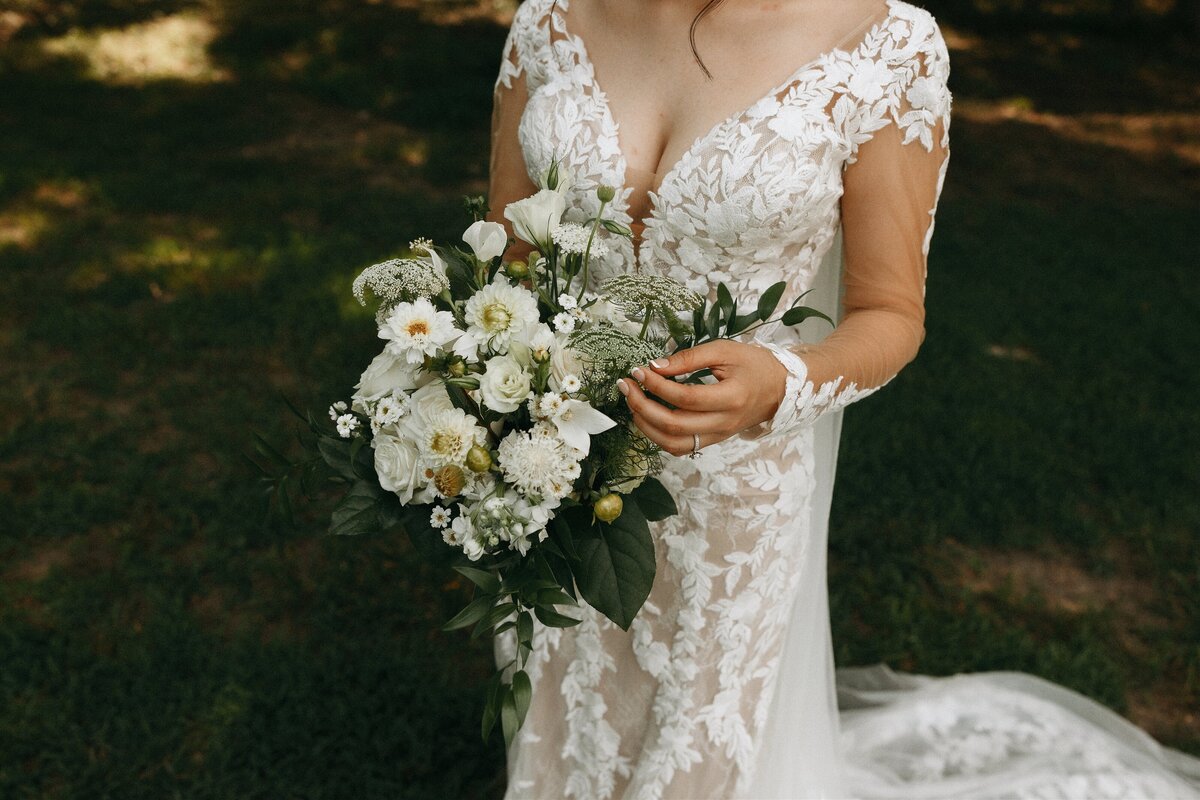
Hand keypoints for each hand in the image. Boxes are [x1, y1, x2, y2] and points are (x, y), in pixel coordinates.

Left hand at [616, 339, 788, 456]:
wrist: (780, 389)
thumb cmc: (754, 365)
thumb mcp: (725, 350)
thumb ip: (690, 357)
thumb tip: (654, 366)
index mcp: (731, 398)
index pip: (685, 397)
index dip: (657, 385)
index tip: (639, 370)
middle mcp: (724, 423)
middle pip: (674, 425)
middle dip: (642, 406)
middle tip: (626, 386)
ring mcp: (718, 436)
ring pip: (673, 444)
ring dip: (646, 426)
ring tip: (632, 402)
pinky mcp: (712, 441)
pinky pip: (680, 447)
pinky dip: (658, 435)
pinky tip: (647, 416)